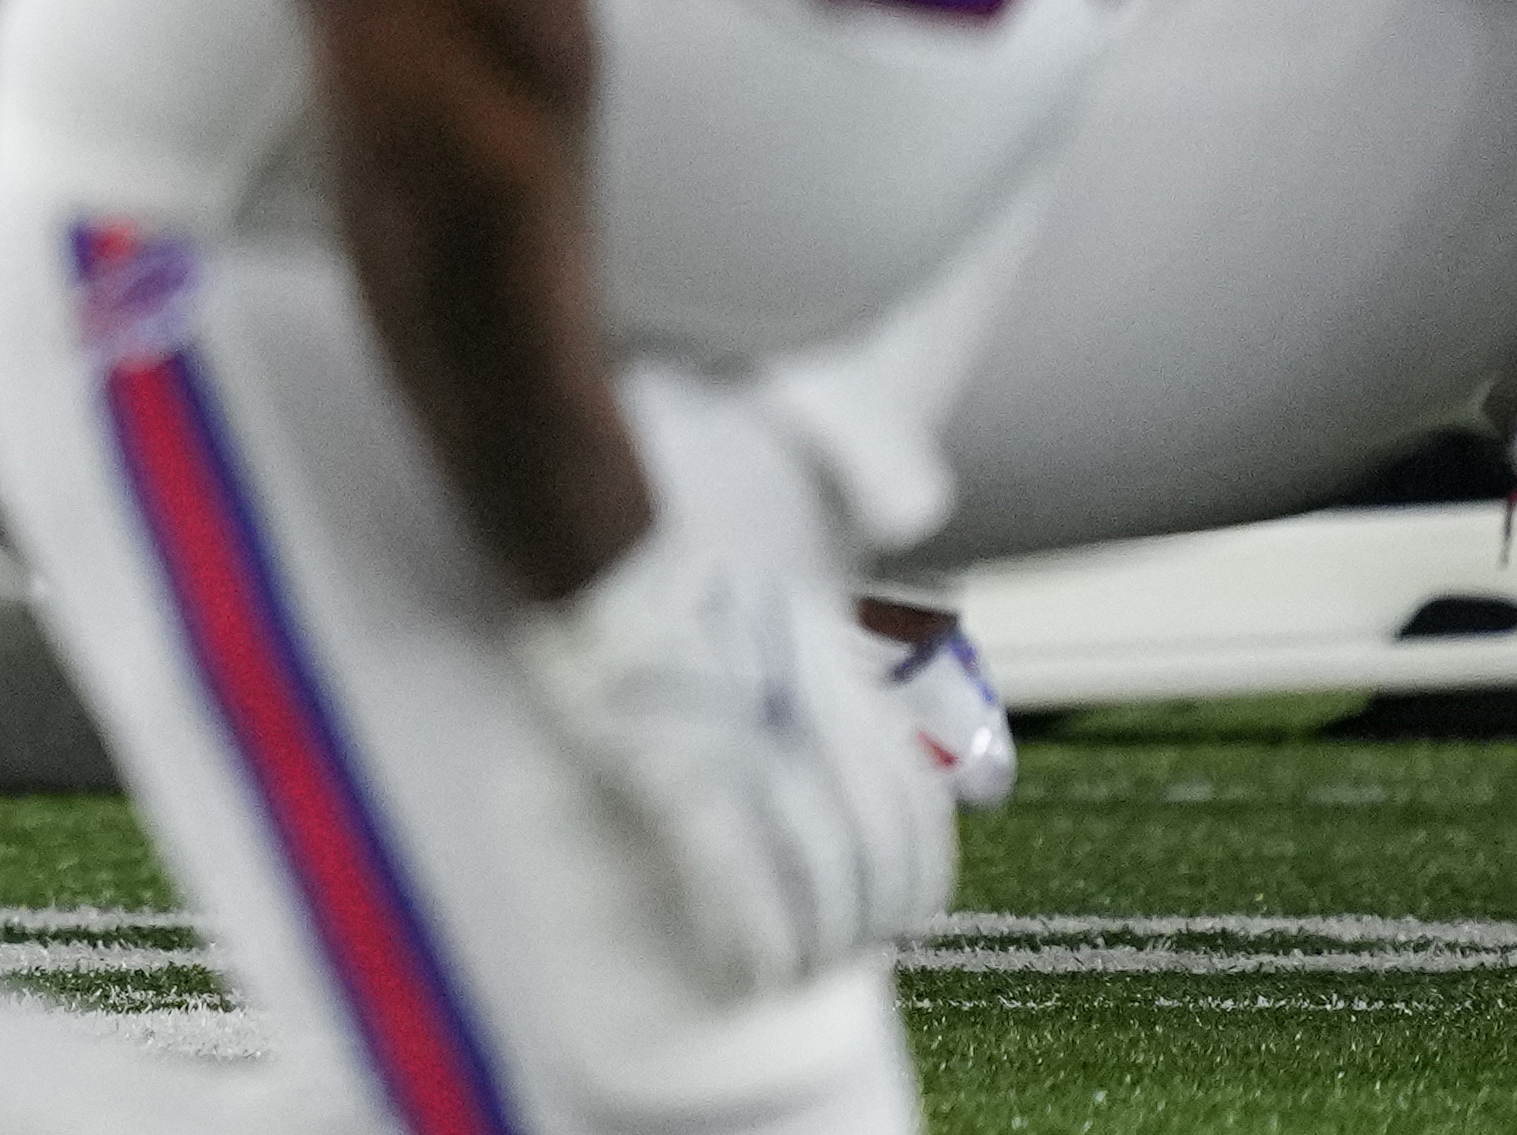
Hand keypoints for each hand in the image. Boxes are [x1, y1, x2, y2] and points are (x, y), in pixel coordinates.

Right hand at [506, 510, 952, 995]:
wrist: (602, 543)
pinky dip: (756, 939)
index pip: (914, 813)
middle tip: (834, 959)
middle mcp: (816, 723)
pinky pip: (742, 880)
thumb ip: (836, 682)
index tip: (891, 920)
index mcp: (845, 688)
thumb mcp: (788, 615)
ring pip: (822, 881)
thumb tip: (862, 749)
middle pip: (876, 858)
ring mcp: (752, 749)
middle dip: (863, 928)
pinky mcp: (685, 770)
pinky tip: (748, 967)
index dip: (912, 885)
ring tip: (788, 972)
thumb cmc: (677, 578)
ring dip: (813, 947)